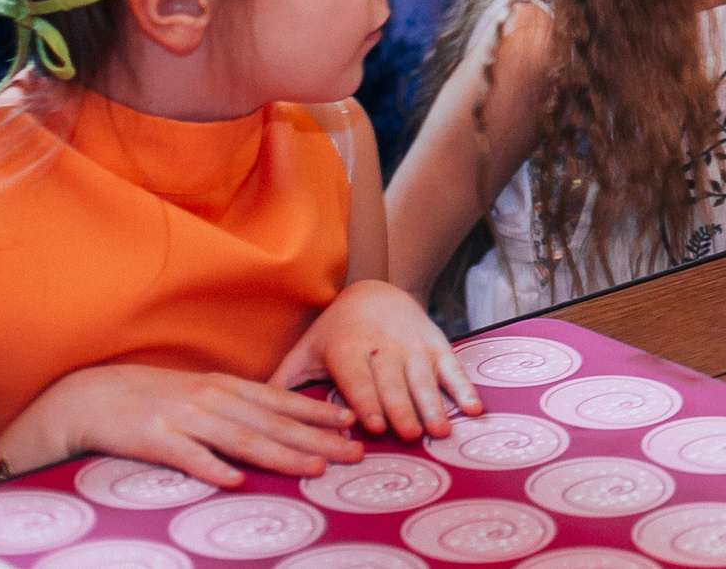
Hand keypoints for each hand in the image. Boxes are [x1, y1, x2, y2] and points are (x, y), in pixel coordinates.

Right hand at [0, 364, 361, 487]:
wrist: (87, 397)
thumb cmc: (148, 400)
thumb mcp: (197, 396)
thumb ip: (233, 409)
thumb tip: (274, 425)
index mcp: (223, 387)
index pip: (280, 402)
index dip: (317, 413)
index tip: (351, 423)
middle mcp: (211, 399)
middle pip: (272, 423)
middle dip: (316, 439)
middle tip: (352, 454)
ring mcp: (183, 418)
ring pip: (242, 439)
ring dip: (281, 455)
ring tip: (313, 470)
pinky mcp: (153, 439)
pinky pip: (187, 456)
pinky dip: (211, 468)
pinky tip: (234, 481)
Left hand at [269, 279, 481, 441]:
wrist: (377, 290)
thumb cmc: (335, 331)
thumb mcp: (307, 349)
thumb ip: (284, 382)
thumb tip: (252, 418)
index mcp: (348, 347)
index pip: (358, 377)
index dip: (368, 400)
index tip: (375, 426)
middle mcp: (383, 345)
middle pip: (394, 381)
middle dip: (402, 408)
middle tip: (410, 435)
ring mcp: (413, 345)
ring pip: (424, 377)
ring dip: (433, 405)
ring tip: (439, 431)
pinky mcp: (436, 345)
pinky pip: (452, 368)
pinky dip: (464, 389)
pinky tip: (473, 410)